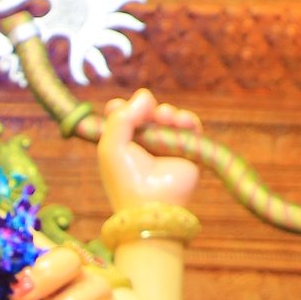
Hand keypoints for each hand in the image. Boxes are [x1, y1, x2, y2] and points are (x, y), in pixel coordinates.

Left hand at [98, 87, 200, 212]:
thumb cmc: (126, 179)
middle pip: (146, 112)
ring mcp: (165, 147)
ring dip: (167, 112)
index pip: (121, 116)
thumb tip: (146, 96)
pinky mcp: (187, 151)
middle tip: (147, 114)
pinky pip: (189, 126)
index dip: (122, 108)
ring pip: (168, 116)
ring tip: (165, 117)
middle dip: (147, 108)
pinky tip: (180, 121)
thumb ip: (120, 117)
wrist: (152, 204)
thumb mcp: (110, 147)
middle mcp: (143, 145)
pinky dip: (186, 119)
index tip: (119, 108)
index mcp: (121, 145)